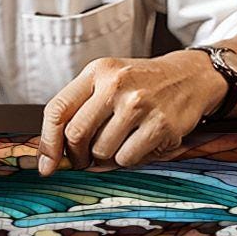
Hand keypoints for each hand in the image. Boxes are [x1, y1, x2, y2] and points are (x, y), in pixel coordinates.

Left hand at [37, 51, 227, 175]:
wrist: (190, 77)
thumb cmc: (142, 83)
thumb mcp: (109, 79)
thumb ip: (81, 107)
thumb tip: (53, 154)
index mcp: (98, 71)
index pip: (58, 109)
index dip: (47, 142)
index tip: (46, 165)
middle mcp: (116, 84)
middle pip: (76, 134)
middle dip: (76, 155)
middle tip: (84, 160)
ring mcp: (139, 104)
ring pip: (101, 150)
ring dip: (106, 156)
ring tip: (121, 142)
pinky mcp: (160, 124)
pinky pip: (127, 158)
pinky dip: (129, 158)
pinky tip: (140, 143)